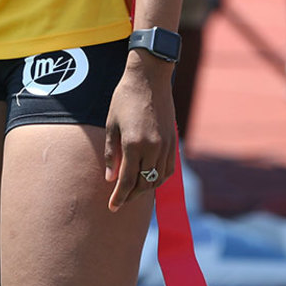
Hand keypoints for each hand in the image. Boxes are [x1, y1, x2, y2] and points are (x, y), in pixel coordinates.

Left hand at [104, 53, 176, 210]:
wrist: (149, 78)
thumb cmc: (124, 98)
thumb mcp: (110, 124)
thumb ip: (112, 154)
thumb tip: (110, 179)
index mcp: (133, 144)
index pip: (127, 181)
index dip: (119, 197)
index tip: (112, 207)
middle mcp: (153, 148)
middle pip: (144, 184)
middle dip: (131, 196)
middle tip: (120, 201)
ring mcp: (166, 146)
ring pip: (158, 179)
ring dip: (146, 189)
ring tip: (133, 192)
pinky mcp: (174, 141)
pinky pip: (169, 169)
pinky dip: (159, 178)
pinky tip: (150, 179)